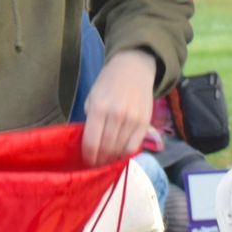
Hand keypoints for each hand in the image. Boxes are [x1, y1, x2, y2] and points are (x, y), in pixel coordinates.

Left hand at [81, 49, 158, 165]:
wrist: (134, 69)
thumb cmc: (108, 83)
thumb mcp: (92, 97)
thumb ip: (91, 120)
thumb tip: (91, 143)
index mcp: (99, 108)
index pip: (92, 142)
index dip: (88, 156)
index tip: (87, 161)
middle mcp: (116, 115)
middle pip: (106, 148)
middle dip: (99, 159)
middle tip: (96, 163)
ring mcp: (132, 120)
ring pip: (120, 150)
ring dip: (112, 158)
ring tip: (107, 159)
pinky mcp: (145, 123)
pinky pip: (134, 146)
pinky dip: (125, 153)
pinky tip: (120, 152)